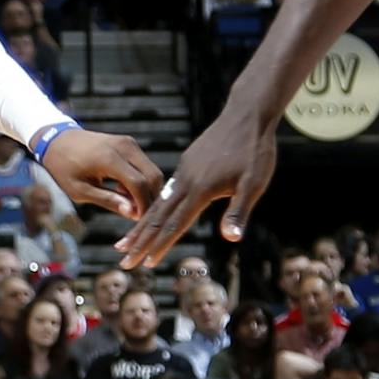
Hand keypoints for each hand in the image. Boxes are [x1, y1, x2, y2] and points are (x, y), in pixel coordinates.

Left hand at [38, 128, 163, 220]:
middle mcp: (124, 147)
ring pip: (152, 170)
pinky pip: (145, 165)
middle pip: (153, 176)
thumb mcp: (79, 190)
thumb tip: (131, 213)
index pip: (139, 183)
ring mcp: (129, 143)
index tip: (139, 220)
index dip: (143, 204)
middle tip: (137, 214)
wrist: (57, 140)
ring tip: (127, 202)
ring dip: (147, 190)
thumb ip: (107, 200)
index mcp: (109, 158)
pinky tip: (123, 190)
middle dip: (150, 198)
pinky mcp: (129, 143)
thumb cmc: (64, 167)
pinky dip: (142, 180)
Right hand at [115, 102, 276, 269]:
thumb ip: (239, 211)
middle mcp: (186, 181)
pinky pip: (165, 190)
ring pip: (157, 204)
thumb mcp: (254, 183)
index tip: (145, 264)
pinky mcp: (187, 163)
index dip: (160, 246)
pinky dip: (153, 207)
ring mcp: (184, 171)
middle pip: (157, 217)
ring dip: (141, 225)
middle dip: (140, 241)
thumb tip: (232, 238)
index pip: (175, 224)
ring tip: (126, 241)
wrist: (246, 114)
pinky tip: (149, 215)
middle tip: (123, 260)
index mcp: (200, 189)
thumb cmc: (255, 151)